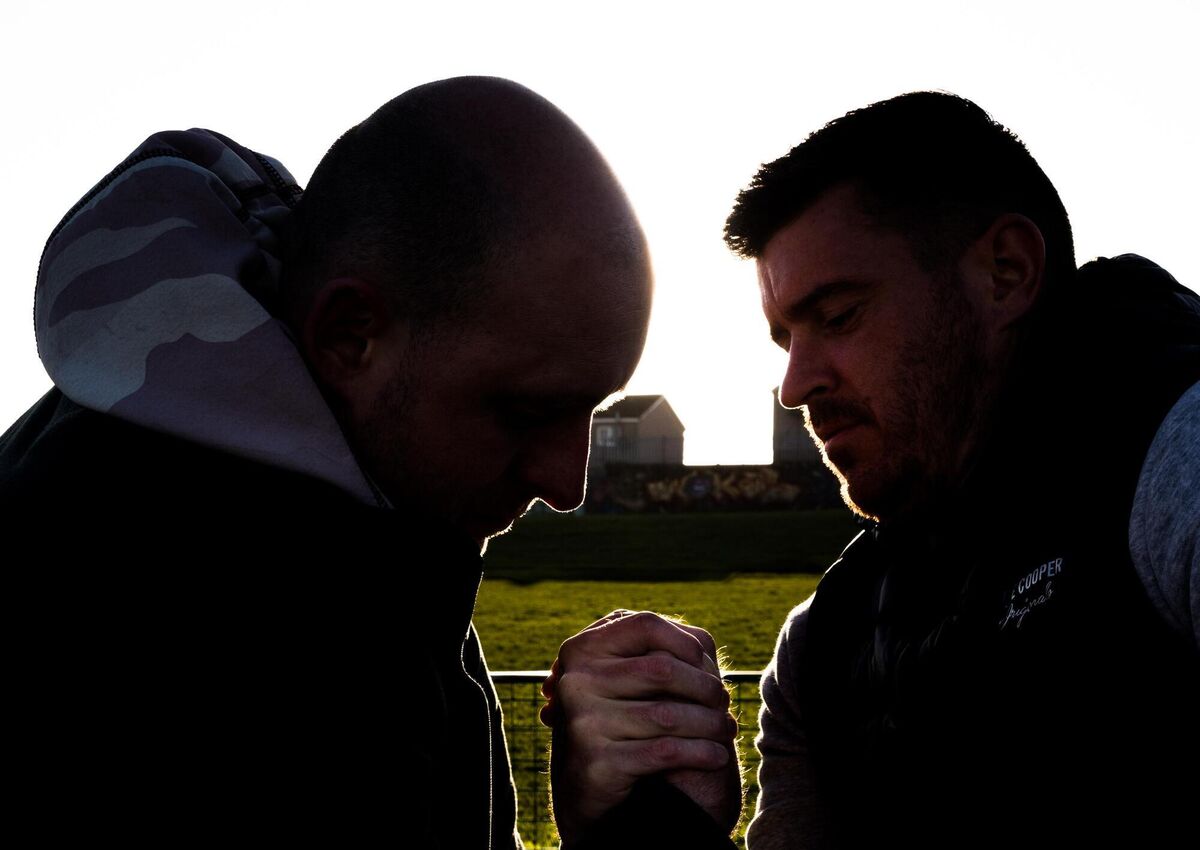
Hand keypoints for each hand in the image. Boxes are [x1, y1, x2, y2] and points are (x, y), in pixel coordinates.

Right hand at [542, 610, 741, 842]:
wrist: (587, 786)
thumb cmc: (621, 718)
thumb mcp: (627, 678)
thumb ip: (658, 650)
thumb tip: (701, 644)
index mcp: (583, 649)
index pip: (644, 625)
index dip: (684, 640)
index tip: (704, 662)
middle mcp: (577, 681)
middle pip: (662, 669)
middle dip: (705, 687)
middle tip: (724, 702)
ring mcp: (584, 723)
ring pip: (667, 714)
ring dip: (710, 723)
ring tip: (726, 729)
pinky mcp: (598, 763)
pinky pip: (664, 751)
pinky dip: (700, 753)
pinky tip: (717, 756)